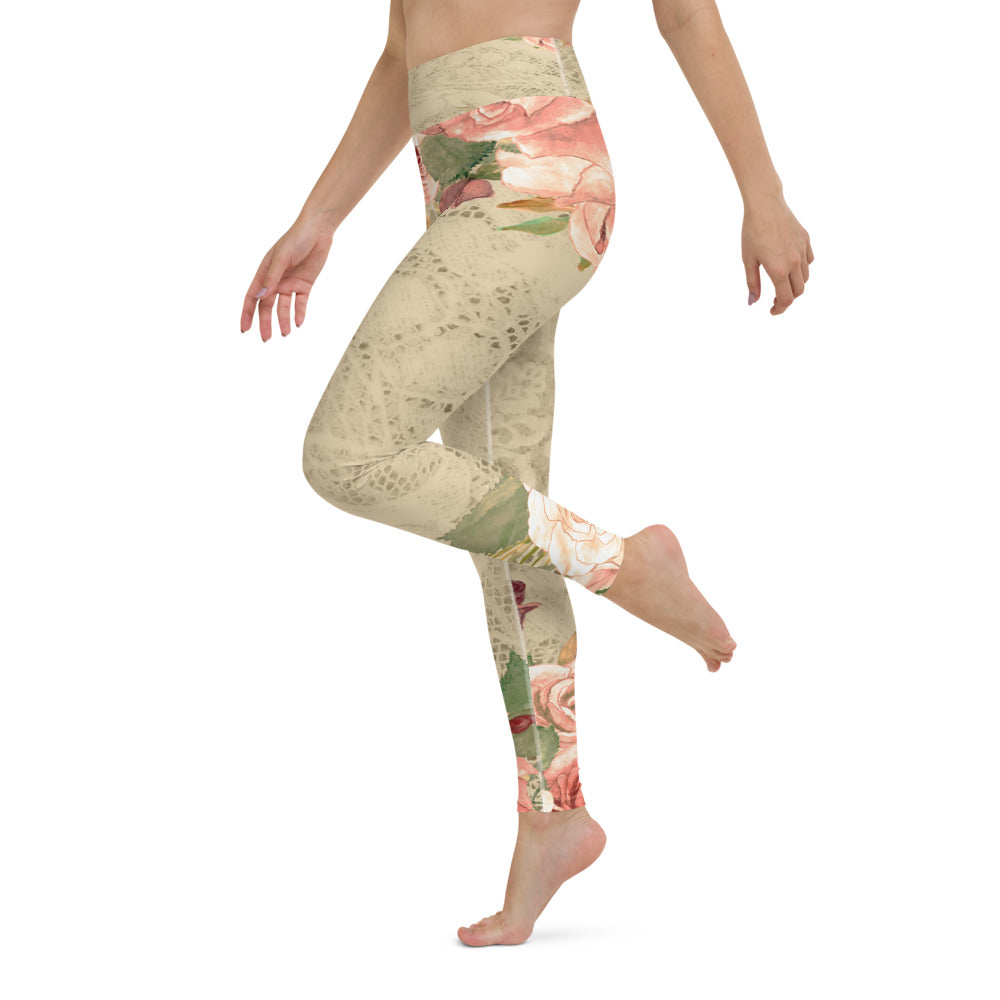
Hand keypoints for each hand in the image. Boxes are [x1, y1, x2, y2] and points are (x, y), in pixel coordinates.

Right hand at [240, 217, 334, 340]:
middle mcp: (275, 280)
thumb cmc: (296, 240)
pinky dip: (299, 313)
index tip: (244, 329)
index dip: (247, 313)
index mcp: (264, 272)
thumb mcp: (282, 258)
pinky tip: (298, 323)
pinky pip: (300, 303)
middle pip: (267, 306)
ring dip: (283, 320)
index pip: (252, 297)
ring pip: (284, 307)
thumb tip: (260, 297)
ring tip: (285, 333)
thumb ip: (272, 278)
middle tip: (266, 338)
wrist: (318, 231)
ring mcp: (290, 283)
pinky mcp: (304, 285)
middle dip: (265, 322)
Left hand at [741, 191, 813, 315]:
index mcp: (778, 269)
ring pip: (805, 277)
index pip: (786, 299)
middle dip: (788, 299)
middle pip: (798, 291)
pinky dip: (802, 269)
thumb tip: (753, 302)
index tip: (773, 311)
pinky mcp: (806, 240)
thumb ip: (752, 283)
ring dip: (795, 284)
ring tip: (782, 282)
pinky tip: (790, 266)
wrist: (765, 205)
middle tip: (775, 299)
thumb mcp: (748, 260)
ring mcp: (802, 251)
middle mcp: (794, 262)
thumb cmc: (752, 232)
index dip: (780, 309)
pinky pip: (809, 261)